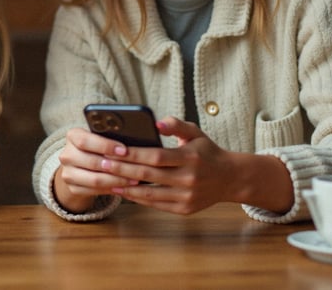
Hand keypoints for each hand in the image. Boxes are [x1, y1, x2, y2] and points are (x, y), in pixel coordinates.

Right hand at [53, 127, 140, 212]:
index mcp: (72, 136)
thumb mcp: (99, 137)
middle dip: (116, 166)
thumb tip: (133, 141)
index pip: (86, 141)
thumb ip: (111, 137)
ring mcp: (67, 173)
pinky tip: (124, 187)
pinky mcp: (72, 188)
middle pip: (92, 162)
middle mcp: (66, 155)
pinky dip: (111, 189)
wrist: (80, 165)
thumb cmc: (96, 147)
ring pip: (95, 179)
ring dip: (117, 180)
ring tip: (134, 180)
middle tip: (135, 169)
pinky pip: (94, 191)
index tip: (124, 150)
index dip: (106, 146)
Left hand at [105, 117, 292, 214]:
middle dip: (122, 169)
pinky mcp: (184, 209)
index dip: (133, 154)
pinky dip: (138, 199)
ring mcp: (187, 196)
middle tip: (102, 163)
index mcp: (190, 157)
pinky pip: (156, 205)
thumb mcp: (196, 133)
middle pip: (148, 175)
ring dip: (126, 187)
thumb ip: (176, 125)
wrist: (230, 179)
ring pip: (150, 193)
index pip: (156, 156)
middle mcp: (189, 179)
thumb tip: (156, 121)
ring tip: (107, 179)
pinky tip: (124, 191)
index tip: (114, 149)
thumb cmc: (207, 152)